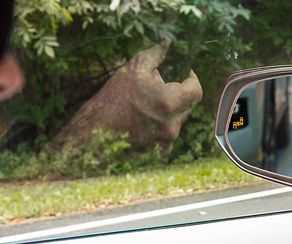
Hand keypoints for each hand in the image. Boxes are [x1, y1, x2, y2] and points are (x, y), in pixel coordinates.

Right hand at [54, 40, 202, 150]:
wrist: (94, 132)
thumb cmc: (113, 98)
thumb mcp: (132, 70)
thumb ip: (155, 55)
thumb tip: (168, 43)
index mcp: (169, 102)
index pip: (196, 91)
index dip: (193, 81)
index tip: (186, 75)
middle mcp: (172, 124)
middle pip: (187, 106)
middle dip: (176, 95)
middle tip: (157, 89)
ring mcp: (167, 141)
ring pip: (177, 121)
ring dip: (169, 112)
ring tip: (146, 106)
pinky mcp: (160, 153)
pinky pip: (169, 137)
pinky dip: (161, 128)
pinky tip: (143, 123)